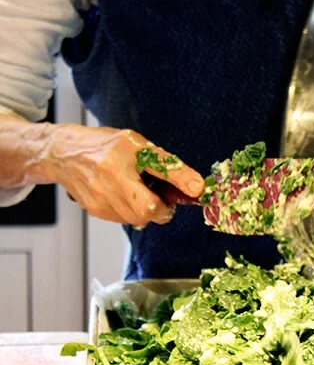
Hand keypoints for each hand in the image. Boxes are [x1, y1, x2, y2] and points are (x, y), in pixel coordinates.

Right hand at [42, 124, 203, 225]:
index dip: (180, 180)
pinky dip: (130, 213)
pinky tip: (123, 197)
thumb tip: (195, 186)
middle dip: (161, 209)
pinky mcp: (95, 209)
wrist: (65, 154)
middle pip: (147, 209)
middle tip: (161, 198)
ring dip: (145, 211)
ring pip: (137, 218)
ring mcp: (100, 196)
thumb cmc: (105, 147)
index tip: (197, 188)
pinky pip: (124, 220)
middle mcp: (110, 175)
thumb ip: (164, 165)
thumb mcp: (136, 145)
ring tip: (138, 193)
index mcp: (124, 153)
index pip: (159, 167)